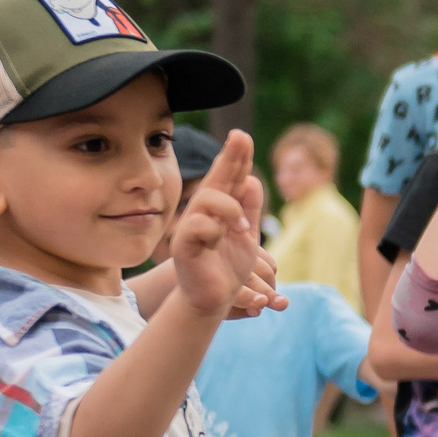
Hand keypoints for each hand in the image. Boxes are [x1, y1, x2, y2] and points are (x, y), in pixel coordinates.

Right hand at [171, 130, 273, 318]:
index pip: (230, 178)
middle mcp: (204, 214)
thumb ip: (249, 209)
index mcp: (220, 210)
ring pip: (209, 198)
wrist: (214, 300)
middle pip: (217, 179)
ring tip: (242, 229)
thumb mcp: (246, 236)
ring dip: (230, 209)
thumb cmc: (227, 268)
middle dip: (231, 157)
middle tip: (241, 136)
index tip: (243, 136)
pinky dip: (213, 229)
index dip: (236, 157)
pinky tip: (218, 241)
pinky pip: (200, 225)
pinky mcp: (185, 245)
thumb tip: (252, 179)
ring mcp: (192, 227)